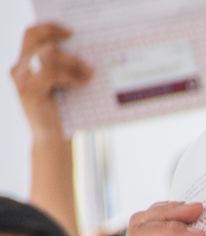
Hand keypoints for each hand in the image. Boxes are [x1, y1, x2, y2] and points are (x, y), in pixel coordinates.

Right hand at [10, 23, 90, 141]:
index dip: (49, 28)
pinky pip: (51, 73)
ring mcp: (21, 79)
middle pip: (40, 41)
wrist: (53, 138)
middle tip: (86, 62)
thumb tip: (84, 48)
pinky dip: (71, 76)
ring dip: (73, 63)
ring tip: (88, 74)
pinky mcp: (28, 90)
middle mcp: (18, 68)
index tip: (71, 32)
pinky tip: (82, 83)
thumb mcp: (62, 82)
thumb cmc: (62, 111)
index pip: (31, 33)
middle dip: (67, 49)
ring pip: (47, 55)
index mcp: (25, 62)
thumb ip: (62, 64)